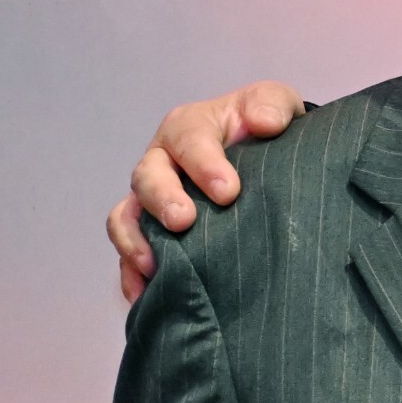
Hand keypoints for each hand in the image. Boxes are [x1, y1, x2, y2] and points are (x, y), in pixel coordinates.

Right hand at [109, 82, 306, 299]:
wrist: (266, 156)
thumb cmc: (266, 127)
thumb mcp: (274, 105)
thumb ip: (272, 105)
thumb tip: (266, 123)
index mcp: (189, 128)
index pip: (188, 140)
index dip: (203, 164)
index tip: (229, 192)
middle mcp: (162, 162)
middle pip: (147, 178)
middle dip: (163, 200)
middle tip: (184, 222)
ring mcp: (153, 200)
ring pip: (128, 217)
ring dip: (135, 241)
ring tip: (154, 266)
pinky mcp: (153, 233)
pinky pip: (130, 253)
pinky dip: (132, 275)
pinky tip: (145, 297)